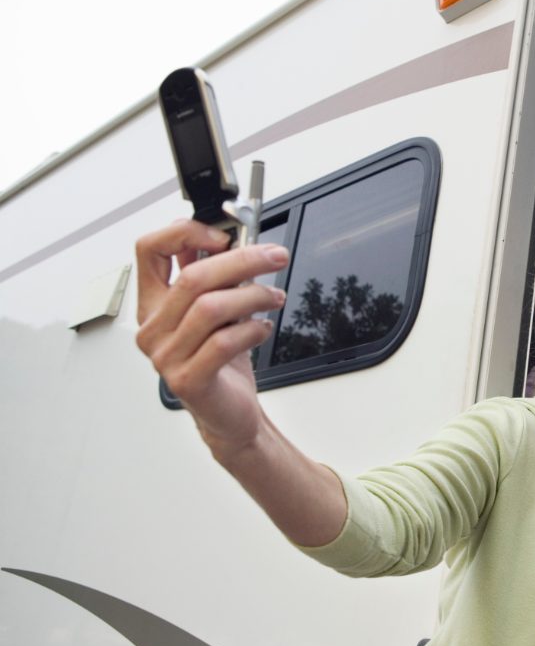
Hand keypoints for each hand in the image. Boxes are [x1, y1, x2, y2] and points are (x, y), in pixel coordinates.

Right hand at [135, 220, 288, 459]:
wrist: (229, 413)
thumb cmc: (221, 361)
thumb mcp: (216, 311)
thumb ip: (214, 277)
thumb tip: (233, 239)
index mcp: (153, 304)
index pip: (148, 250)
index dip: (184, 233)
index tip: (224, 235)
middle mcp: (153, 328)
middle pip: (192, 277)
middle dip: (242, 260)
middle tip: (275, 256)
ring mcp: (166, 356)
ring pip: (210, 308)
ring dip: (253, 295)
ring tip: (275, 298)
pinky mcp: (188, 380)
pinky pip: (223, 342)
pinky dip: (251, 329)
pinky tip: (263, 328)